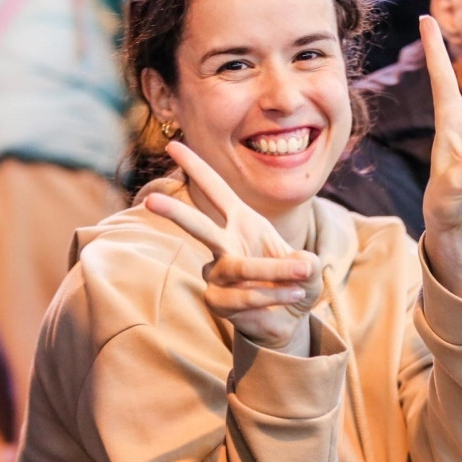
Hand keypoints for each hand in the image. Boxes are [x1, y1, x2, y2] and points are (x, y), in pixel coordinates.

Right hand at [144, 142, 321, 352]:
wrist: (289, 317)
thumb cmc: (296, 281)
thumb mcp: (309, 267)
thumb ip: (306, 263)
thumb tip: (298, 267)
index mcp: (242, 221)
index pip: (216, 190)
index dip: (197, 168)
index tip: (173, 143)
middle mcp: (224, 244)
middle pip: (197, 226)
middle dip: (175, 213)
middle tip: (152, 200)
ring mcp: (217, 273)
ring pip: (239, 268)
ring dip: (273, 271)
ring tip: (302, 274)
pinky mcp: (217, 301)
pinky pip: (243, 296)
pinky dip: (273, 295)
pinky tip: (292, 295)